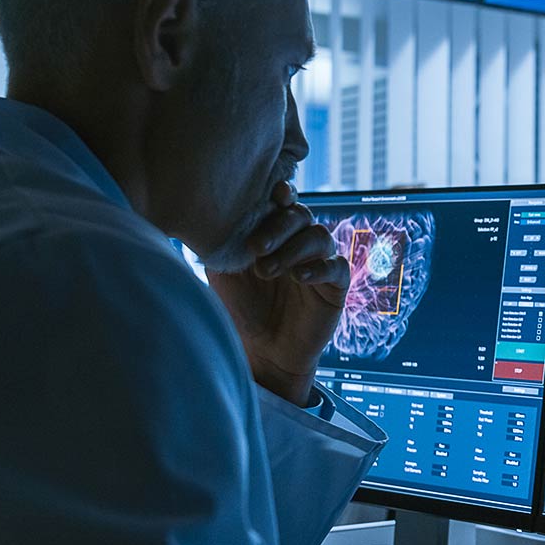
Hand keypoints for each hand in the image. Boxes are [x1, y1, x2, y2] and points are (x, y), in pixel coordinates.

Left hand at [207, 181, 348, 406]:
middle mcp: (299, 242)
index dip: (283, 193)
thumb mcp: (224, 273)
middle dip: (278, 227)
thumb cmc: (240, 309)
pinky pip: (337, 267)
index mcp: (275, 233)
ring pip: (320, 237)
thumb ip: (222, 244)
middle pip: (301, 216)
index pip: (284, 203)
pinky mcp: (336, 287)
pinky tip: (298, 278)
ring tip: (267, 270)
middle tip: (256, 247)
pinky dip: (319, 269)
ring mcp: (319, 262)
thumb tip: (206, 215)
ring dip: (293, 249)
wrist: (261, 352)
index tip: (274, 194)